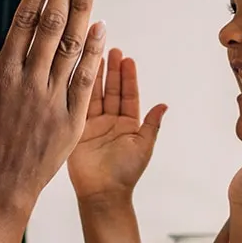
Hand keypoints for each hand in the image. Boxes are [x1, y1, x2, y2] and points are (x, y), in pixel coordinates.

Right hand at [0, 0, 107, 213]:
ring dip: (82, 10)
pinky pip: (85, 81)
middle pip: (51, 25)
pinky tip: (102, 27)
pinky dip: (93, 53)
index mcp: (2, 75)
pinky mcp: (70, 121)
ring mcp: (51, 101)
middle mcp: (28, 83)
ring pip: (70, 46)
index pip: (24, 20)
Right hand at [68, 49, 166, 202]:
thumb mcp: (143, 147)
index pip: (129, 96)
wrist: (102, 192)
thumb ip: (152, 125)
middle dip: (112, 70)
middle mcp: (111, 121)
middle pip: (111, 90)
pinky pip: (78, 106)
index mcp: (129, 124)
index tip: (128, 59)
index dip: (128, 77)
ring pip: (95, 94)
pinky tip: (77, 73)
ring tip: (94, 55)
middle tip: (111, 49)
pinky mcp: (77, 129)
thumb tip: (164, 105)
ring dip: (95, 76)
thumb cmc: (125, 173)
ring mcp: (93, 124)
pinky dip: (78, 90)